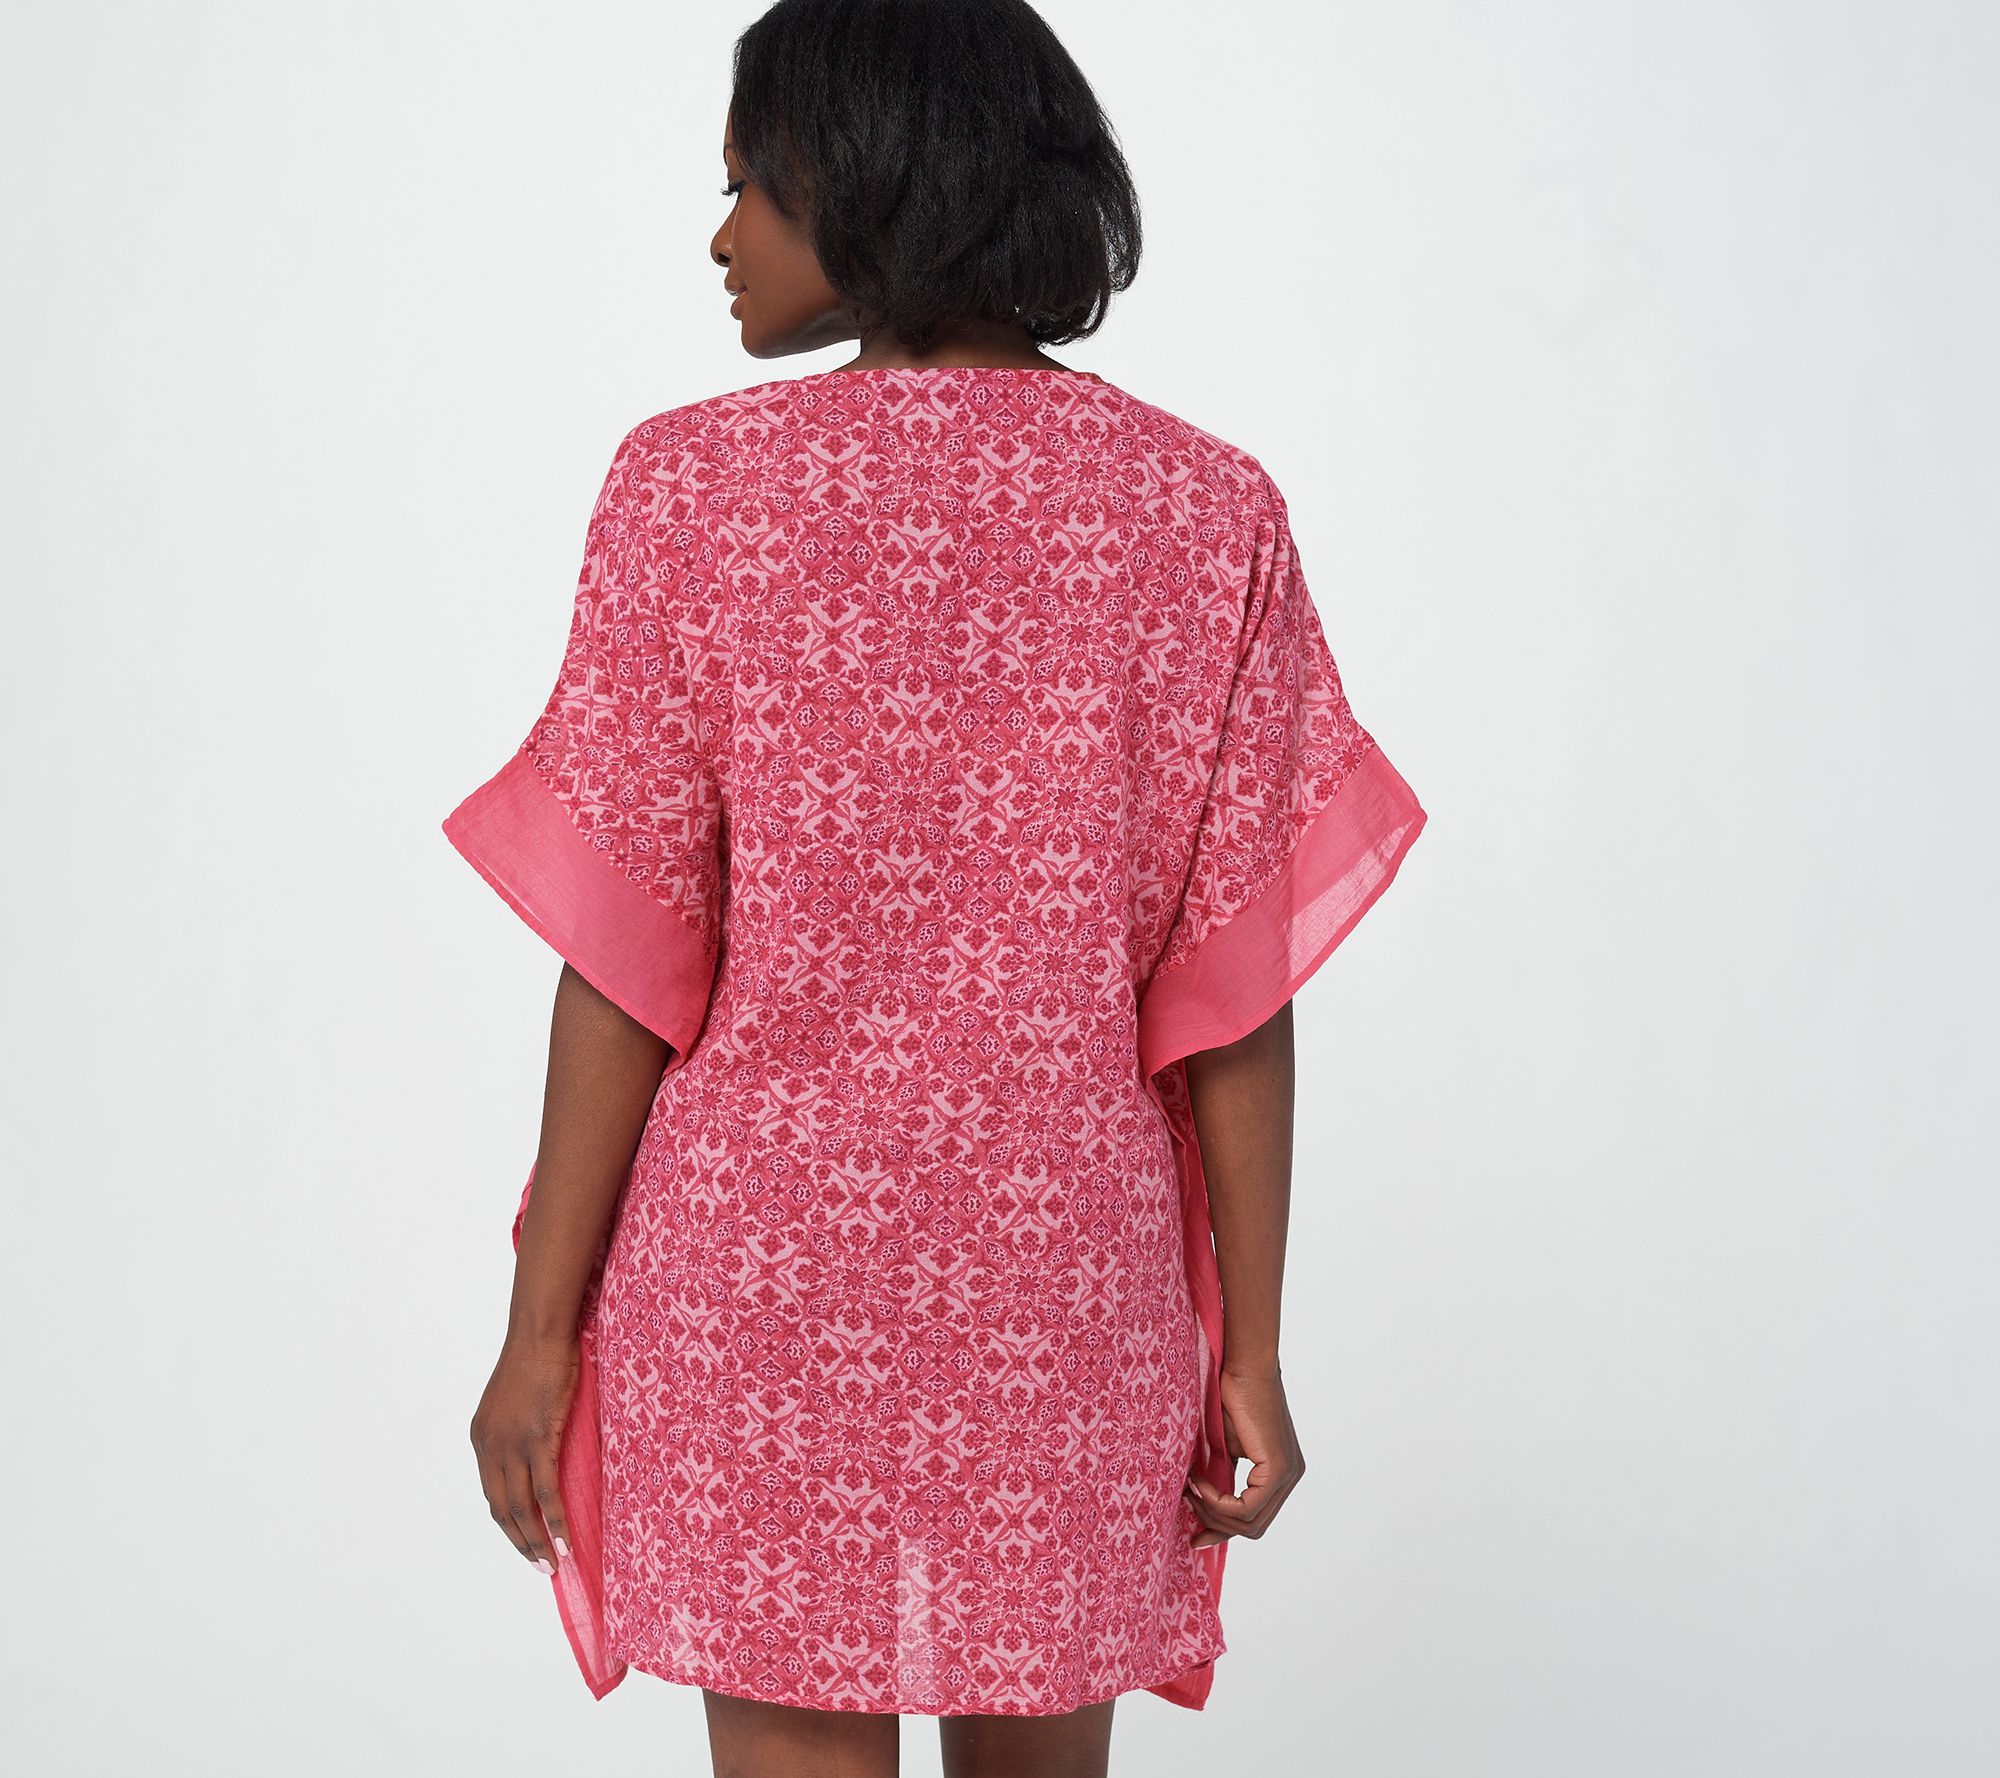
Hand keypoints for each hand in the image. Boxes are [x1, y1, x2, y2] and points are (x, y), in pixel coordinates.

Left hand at [469, 1331, 578, 1574]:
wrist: (539, 1334)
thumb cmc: (536, 1358)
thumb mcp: (516, 1401)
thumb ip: (520, 1429)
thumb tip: (540, 1449)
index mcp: (481, 1439)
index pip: (491, 1492)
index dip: (509, 1522)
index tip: (527, 1540)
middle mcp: (489, 1447)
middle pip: (500, 1509)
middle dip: (520, 1542)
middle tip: (540, 1565)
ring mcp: (512, 1445)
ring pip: (520, 1507)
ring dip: (536, 1540)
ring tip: (552, 1564)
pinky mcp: (537, 1439)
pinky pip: (545, 1489)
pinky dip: (554, 1518)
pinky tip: (565, 1539)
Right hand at [1183, 1360, 1303, 1549]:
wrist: (1243, 1366)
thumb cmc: (1232, 1397)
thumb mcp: (1225, 1448)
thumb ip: (1223, 1477)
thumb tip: (1203, 1507)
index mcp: (1280, 1473)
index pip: (1256, 1519)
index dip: (1224, 1530)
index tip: (1195, 1535)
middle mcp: (1290, 1477)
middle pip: (1254, 1527)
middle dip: (1217, 1527)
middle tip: (1189, 1513)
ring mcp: (1288, 1474)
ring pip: (1250, 1522)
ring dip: (1213, 1512)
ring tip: (1191, 1489)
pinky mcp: (1278, 1469)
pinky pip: (1247, 1507)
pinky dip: (1218, 1502)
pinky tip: (1200, 1482)